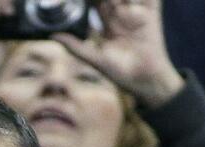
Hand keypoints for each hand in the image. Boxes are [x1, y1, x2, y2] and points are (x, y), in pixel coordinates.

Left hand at [53, 0, 183, 107]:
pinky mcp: (151, 13)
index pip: (93, 1)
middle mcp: (121, 14)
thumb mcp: (96, 59)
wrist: (146, 82)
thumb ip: (76, 47)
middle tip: (91, 0)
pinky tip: (129, 0)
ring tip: (111, 0)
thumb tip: (53, 36)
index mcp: (107, 22)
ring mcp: (136, 12)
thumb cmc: (122, 74)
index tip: (67, 0)